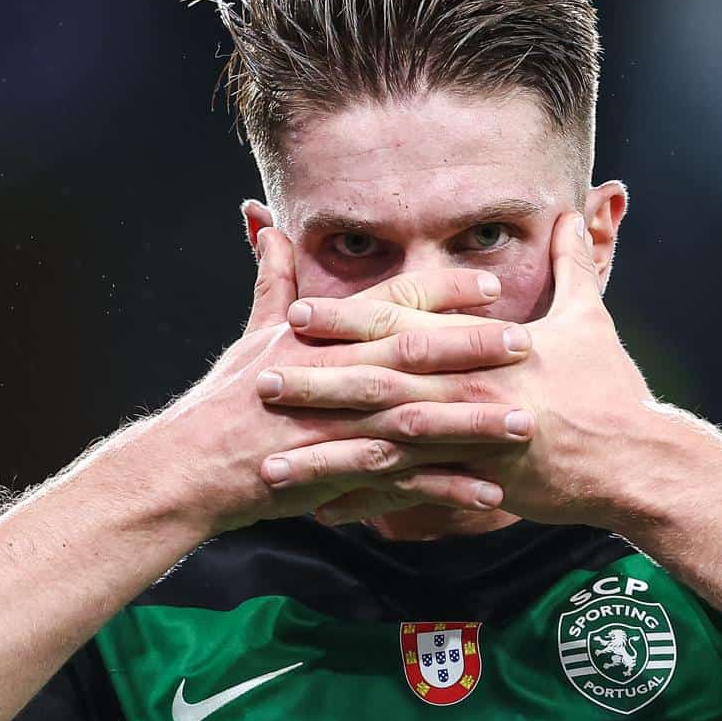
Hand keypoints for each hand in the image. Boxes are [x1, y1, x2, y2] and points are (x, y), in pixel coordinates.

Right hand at [153, 226, 539, 533]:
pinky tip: (490, 496)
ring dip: (475, 424)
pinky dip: (447, 490)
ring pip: (420, 420)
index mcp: (321, 337)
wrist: (193, 467)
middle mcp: (336, 376)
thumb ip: (273, 280)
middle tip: (528, 344)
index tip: (493, 286)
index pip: (392, 303)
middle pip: (416, 354)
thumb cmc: (223, 400)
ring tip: (526, 423)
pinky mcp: (341, 475)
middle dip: (475, 349)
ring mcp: (341, 427)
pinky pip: (405, 484)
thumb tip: (267, 224)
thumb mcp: (252, 334)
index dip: (445, 292)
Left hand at [257, 213, 657, 526]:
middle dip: (315, 380)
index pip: (401, 323)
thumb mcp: (591, 319)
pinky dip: (364, 503)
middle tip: (260, 376)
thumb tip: (571, 216)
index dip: (346, 316)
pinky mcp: (475, 484)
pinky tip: (321, 511)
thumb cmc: (611, 391)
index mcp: (479, 347)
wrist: (636, 461)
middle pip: (376, 381)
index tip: (298, 310)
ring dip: (324, 452)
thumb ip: (572, 267)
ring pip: (380, 445)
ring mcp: (467, 441)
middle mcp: (464, 390)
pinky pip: (408, 497)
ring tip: (271, 460)